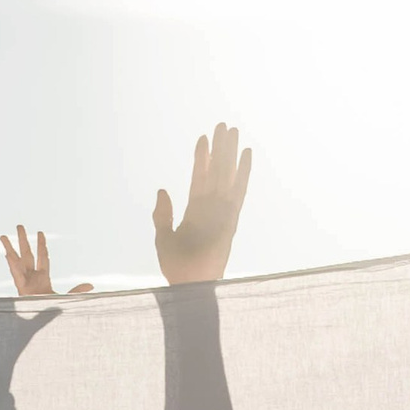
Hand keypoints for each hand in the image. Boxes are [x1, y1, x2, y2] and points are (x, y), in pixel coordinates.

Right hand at [0, 226, 83, 378]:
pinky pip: (14, 274)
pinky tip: (5, 252)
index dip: (42, 245)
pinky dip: (10, 263)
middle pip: (27, 254)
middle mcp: (31, 277)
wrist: (40, 327)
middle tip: (20, 226)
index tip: (40, 232)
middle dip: (23, 240)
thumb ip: (76, 292)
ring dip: (10, 248)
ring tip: (2, 236)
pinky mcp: (20, 289)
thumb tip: (91, 286)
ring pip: (16, 261)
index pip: (43, 258)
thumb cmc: (51, 313)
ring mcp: (24, 282)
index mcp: (42, 278)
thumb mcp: (65, 299)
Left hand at [153, 123, 251, 284]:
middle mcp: (210, 207)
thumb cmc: (176, 267)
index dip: (201, 157)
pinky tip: (246, 154)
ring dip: (230, 152)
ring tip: (233, 130)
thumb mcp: (162, 237)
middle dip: (219, 148)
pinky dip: (243, 172)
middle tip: (223, 125)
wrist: (189, 284)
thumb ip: (162, 214)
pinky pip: (238, 190)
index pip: (199, 177)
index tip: (203, 137)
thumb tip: (163, 190)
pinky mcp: (231, 218)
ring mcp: (221, 211)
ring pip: (227, 174)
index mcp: (194, 211)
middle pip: (216, 170)